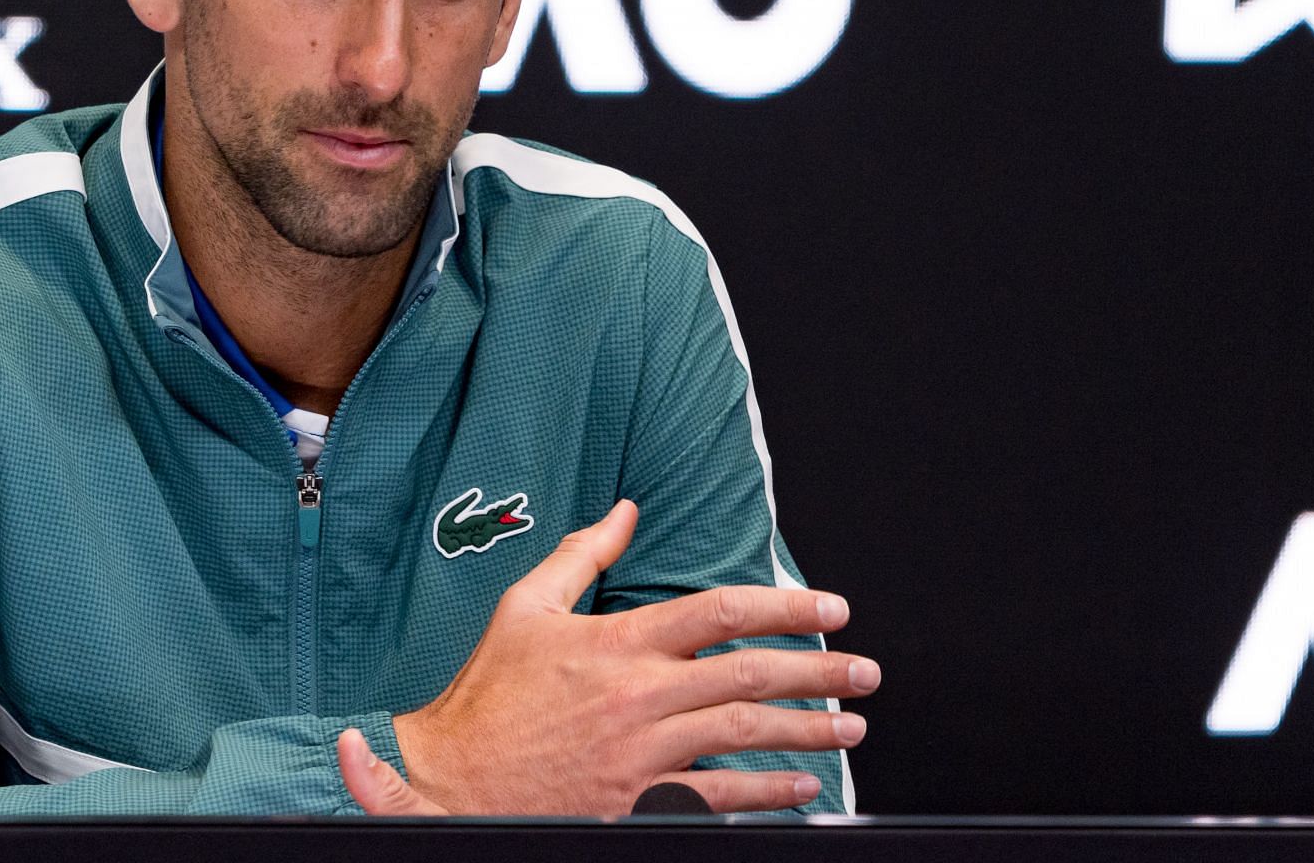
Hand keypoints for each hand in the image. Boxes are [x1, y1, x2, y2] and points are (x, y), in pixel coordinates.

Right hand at [343, 498, 876, 815]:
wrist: (449, 779)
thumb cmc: (486, 695)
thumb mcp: (524, 607)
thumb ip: (581, 555)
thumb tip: (625, 511)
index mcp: (618, 643)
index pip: (720, 611)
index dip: (784, 605)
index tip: (830, 607)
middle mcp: (638, 696)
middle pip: (749, 674)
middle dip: (819, 671)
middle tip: (864, 671)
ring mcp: (641, 753)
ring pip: (744, 735)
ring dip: (808, 732)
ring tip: (851, 727)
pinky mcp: (636, 801)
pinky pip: (716, 796)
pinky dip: (766, 792)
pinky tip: (801, 787)